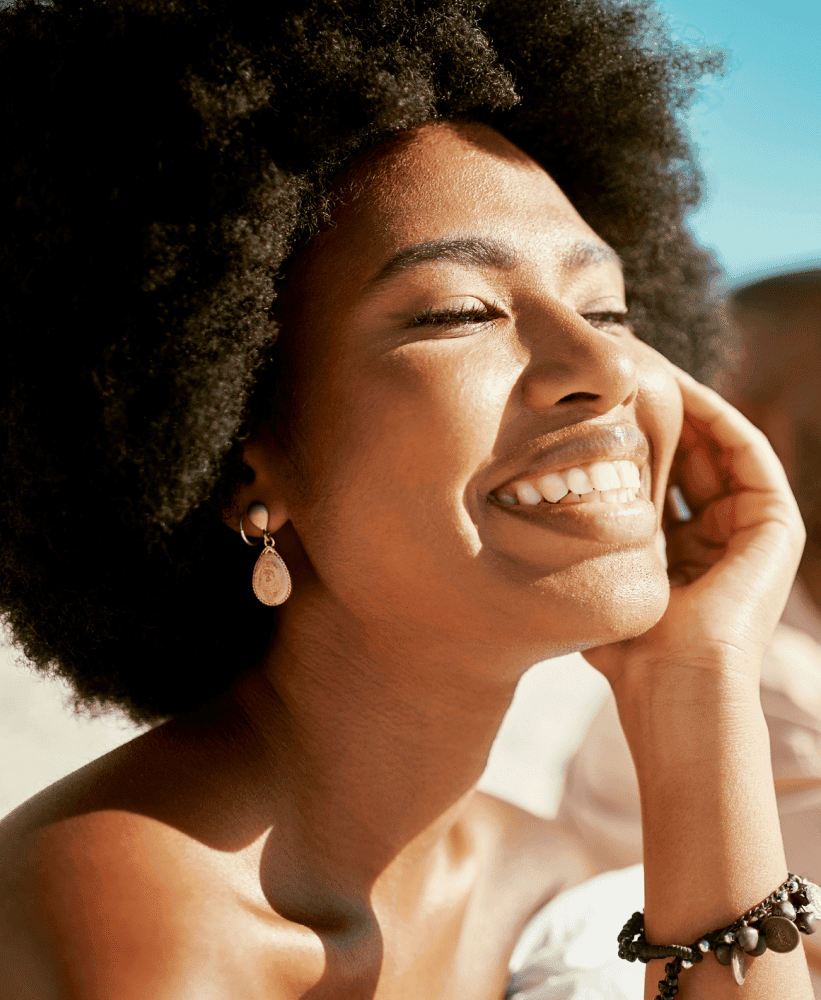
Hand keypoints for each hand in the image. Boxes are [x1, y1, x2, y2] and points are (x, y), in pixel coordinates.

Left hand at [585, 361, 804, 695]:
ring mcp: (750, 529)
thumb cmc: (628, 648)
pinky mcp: (777, 522)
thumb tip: (535, 515)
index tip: (592, 405)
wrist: (675, 682)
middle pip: (689, 457)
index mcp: (681, 553)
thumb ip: (585, 550)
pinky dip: (716, 417)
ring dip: (685, 405)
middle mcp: (719, 536)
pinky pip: (746, 450)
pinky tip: (680, 391)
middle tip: (622, 373)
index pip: (658, 480)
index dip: (629, 440)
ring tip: (647, 370)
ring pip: (716, 446)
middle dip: (656, 414)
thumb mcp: (601, 582)